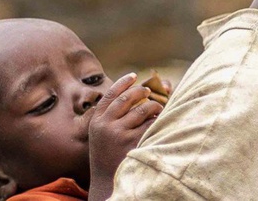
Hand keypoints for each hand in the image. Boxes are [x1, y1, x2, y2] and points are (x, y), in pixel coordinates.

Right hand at [87, 73, 162, 199]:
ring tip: (158, 109)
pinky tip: (160, 121)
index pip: (111, 94)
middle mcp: (106, 125)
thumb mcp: (102, 134)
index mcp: (97, 121)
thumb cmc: (109, 155)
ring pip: (143, 109)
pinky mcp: (133, 142)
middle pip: (128, 98)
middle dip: (141, 91)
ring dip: (154, 106)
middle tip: (149, 91)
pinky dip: (158, 120)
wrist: (108, 182)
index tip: (134, 76)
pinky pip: (151, 124)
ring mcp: (119, 134)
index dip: (123, 82)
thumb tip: (133, 91)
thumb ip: (113, 115)